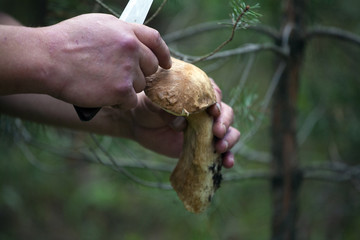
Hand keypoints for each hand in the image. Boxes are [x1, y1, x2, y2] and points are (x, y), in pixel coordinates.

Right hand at [43, 13, 170, 107]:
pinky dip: (119, 102)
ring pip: (140, 86)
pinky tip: (104, 96)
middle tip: (120, 77)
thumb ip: (120, 34)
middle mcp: (131, 48)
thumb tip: (134, 42)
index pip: (156, 40)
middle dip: (139, 74)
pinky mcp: (121, 90)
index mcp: (126, 30)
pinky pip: (130, 101)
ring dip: (126, 89)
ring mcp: (127, 69)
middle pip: (150, 67)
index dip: (163, 53)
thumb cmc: (66, 42)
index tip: (166, 64)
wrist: (47, 59)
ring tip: (103, 84)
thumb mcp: (97, 26)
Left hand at [129, 80, 239, 167]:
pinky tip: (227, 163)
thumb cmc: (148, 106)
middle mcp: (207, 109)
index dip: (217, 102)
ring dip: (229, 139)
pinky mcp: (205, 146)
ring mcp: (208, 128)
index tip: (213, 111)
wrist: (140, 124)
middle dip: (224, 122)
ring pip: (229, 131)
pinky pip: (221, 152)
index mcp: (197, 93)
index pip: (213, 94)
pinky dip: (227, 156)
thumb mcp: (152, 102)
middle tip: (217, 132)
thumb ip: (166, 108)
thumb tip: (181, 122)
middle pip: (226, 113)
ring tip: (220, 148)